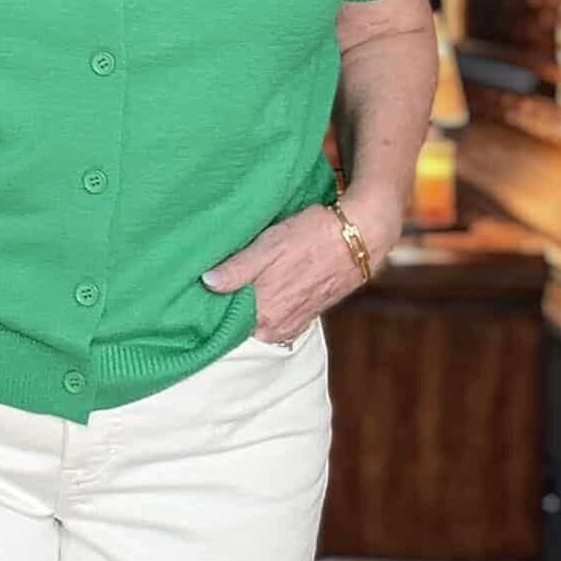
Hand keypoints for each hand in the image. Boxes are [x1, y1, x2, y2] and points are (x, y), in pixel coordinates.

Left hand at [201, 190, 404, 343]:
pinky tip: (268, 286)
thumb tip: (207, 283)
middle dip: (229, 304)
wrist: (360, 238)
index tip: (200, 289)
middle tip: (220, 278)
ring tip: (244, 279)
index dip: (211, 303)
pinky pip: (277, 319)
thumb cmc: (313, 236)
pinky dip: (269, 306)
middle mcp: (277, 325)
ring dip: (250, 304)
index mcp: (264, 310)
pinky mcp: (306, 317)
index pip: (224, 319)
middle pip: (240, 321)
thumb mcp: (269, 245)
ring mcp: (292, 323)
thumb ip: (237, 269)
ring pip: (258, 321)